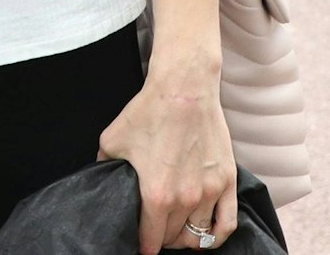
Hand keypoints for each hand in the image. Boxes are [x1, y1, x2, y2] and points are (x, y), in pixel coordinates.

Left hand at [98, 75, 234, 253]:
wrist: (183, 90)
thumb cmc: (148, 112)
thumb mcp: (112, 140)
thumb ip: (105, 167)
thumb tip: (101, 181)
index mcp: (156, 195)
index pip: (150, 240)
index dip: (142, 244)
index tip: (138, 242)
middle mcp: (185, 200)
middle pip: (173, 238)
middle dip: (161, 238)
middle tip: (153, 230)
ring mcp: (210, 193)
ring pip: (198, 235)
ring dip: (185, 238)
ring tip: (175, 232)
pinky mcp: (228, 182)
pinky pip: (226, 224)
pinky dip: (215, 237)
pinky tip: (204, 235)